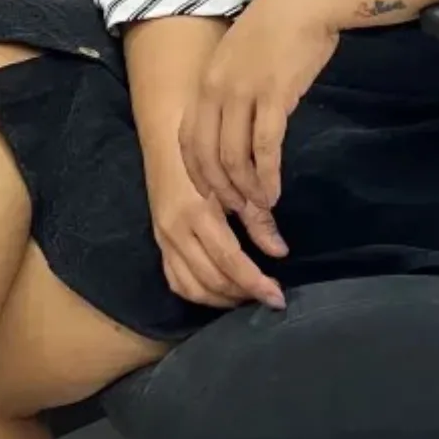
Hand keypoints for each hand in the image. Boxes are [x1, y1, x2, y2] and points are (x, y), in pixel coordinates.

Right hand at [147, 154, 284, 310]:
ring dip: (222, 299)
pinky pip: (176, 280)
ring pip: (192, 287)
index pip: (229, 261)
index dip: (255, 284)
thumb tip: (280, 252)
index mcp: (197, 213)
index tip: (278, 297)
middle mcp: (176, 232)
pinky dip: (200, 293)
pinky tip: (222, 291)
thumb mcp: (235, 182)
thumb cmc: (207, 154)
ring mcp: (163, 240)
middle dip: (243, 294)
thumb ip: (257, 218)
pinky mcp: (159, 243)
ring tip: (248, 296)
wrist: (166, 139)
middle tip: (270, 296)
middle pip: (211, 279)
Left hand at [179, 0, 338, 254]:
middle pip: (207, 155)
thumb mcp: (238, 58)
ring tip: (262, 208)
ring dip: (246, 189)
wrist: (305, 0)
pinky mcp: (274, 96)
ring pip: (234, 157)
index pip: (188, 140)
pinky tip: (274, 191)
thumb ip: (229, 90)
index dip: (197, 173)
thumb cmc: (277, 29)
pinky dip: (267, 175)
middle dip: (221, 190)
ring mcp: (243, 93)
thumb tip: (232, 124)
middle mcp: (216, 90)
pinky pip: (265, 147)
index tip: (212, 195)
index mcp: (205, 82)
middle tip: (239, 212)